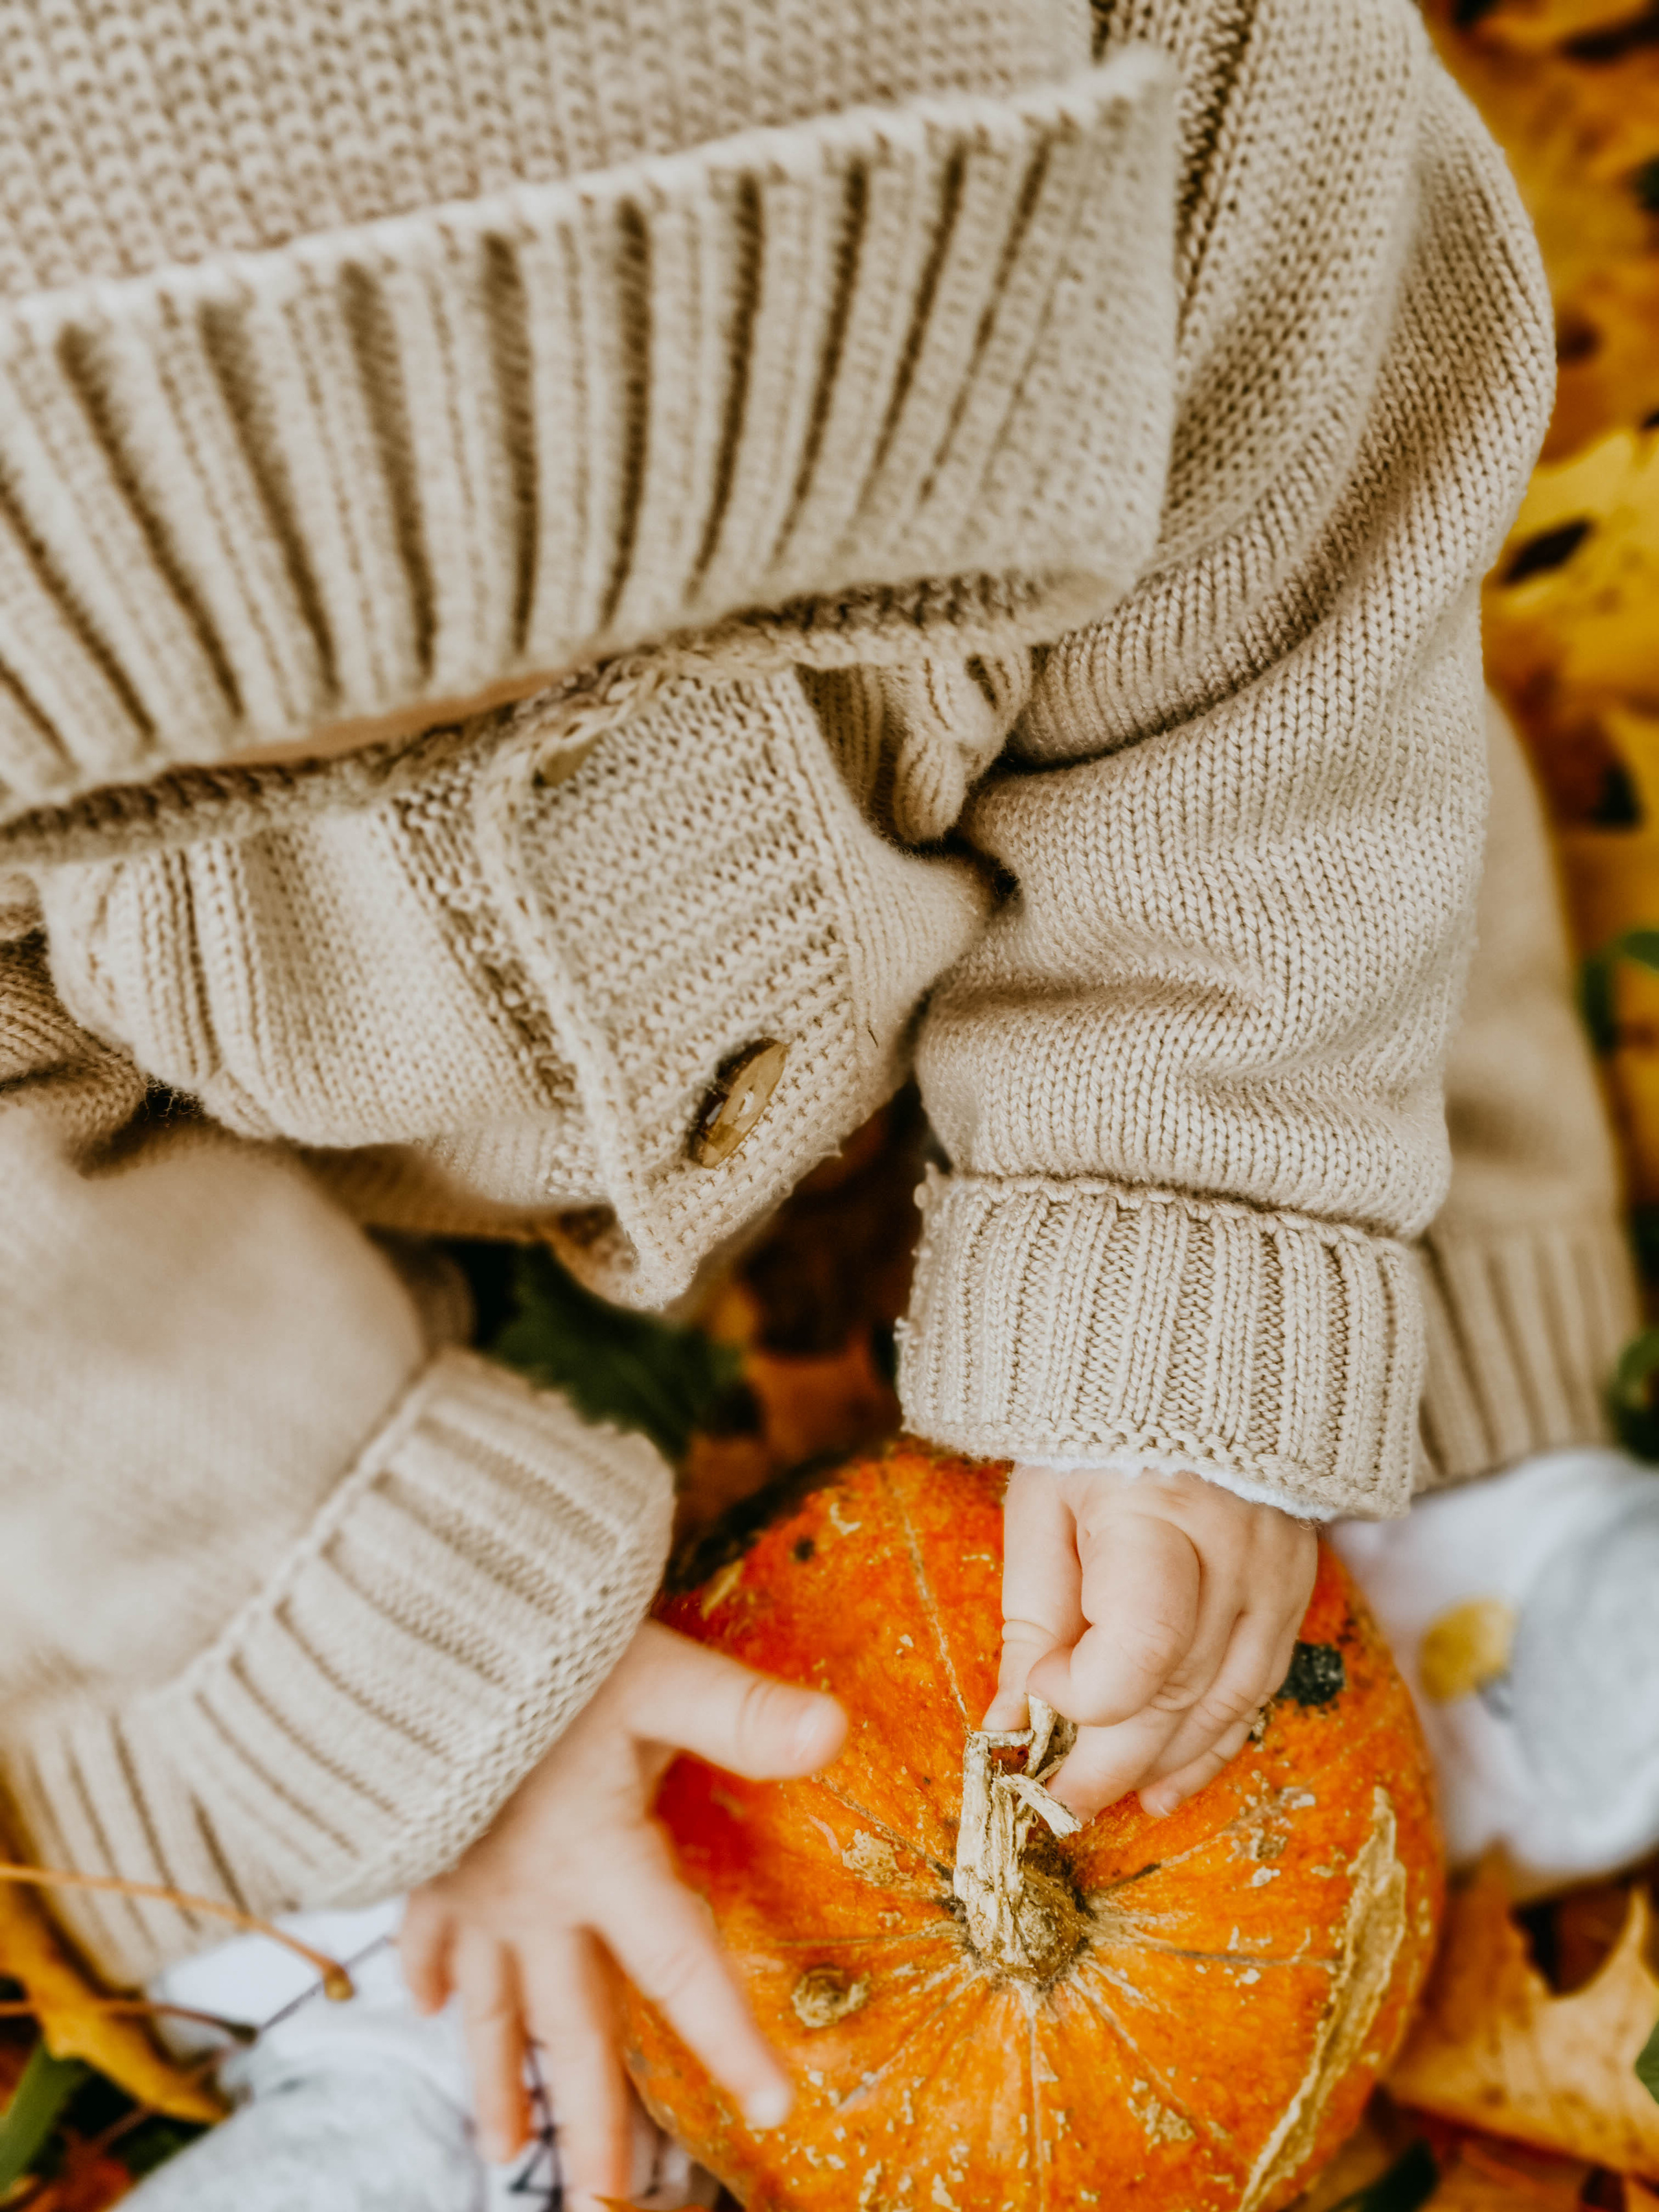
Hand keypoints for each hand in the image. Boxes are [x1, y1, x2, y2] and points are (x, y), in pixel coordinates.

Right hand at [400, 1620, 845, 2207]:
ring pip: (488, 2008)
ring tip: (504, 2156)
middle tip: (601, 2204)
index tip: (772, 2107)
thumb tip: (836, 1730)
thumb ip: (739, 1712)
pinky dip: (425, 1977)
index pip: (681, 1970)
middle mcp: (534, 1895)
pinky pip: (420, 1935)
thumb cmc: (539, 1651)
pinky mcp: (418, 1854)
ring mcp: (467, 1884)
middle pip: (573, 2027)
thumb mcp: (653, 1673)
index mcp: (602, 1862)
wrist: (404, 1639)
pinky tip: (427, 2008)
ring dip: (499, 2083)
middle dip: (591, 2121)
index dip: (729, 2041)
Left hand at [986, 1464, 1316, 1821]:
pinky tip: (1167, 1779)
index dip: (1077, 1689)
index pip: (1136, 1651)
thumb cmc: (1096, 1435)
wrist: (1198, 1367)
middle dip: (1108, 1762)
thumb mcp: (1043, 1505)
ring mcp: (1276, 1577)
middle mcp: (1233, 1555)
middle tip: (1052, 1802)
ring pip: (1224, 1706)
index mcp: (1159, 1516)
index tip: (1034, 1679)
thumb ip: (1033, 1614)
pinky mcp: (1294, 1591)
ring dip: (1160, 1765)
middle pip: (1176, 1694)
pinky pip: (1258, 1690)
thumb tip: (1012, 1721)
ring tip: (1104, 1800)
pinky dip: (1210, 1742)